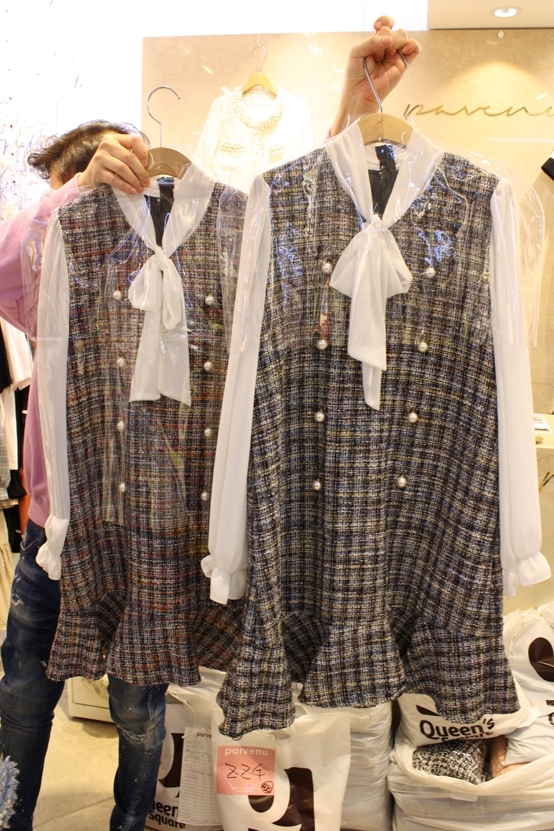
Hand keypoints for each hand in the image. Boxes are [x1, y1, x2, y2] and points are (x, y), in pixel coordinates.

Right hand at [77, 133, 150, 194]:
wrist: (91, 175)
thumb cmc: (110, 166)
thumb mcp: (120, 156)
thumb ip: (132, 157)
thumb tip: (149, 168)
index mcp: (116, 139)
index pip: (134, 140)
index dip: (143, 152)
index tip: (147, 164)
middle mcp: (107, 145)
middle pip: (129, 157)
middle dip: (141, 171)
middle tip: (146, 182)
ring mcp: (100, 157)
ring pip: (122, 168)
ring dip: (134, 180)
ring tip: (140, 188)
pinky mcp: (97, 171)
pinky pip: (114, 179)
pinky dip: (125, 186)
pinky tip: (132, 191)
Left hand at [330, 15, 420, 135]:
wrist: (359, 94)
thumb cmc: (355, 74)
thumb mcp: (357, 52)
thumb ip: (371, 41)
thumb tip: (389, 40)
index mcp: (375, 42)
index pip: (385, 23)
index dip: (383, 20)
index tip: (375, 27)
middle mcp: (386, 48)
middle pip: (394, 30)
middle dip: (386, 37)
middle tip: (377, 53)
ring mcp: (395, 56)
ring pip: (403, 36)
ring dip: (394, 42)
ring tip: (385, 56)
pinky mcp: (403, 65)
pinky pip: (415, 48)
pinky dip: (412, 44)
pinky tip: (403, 50)